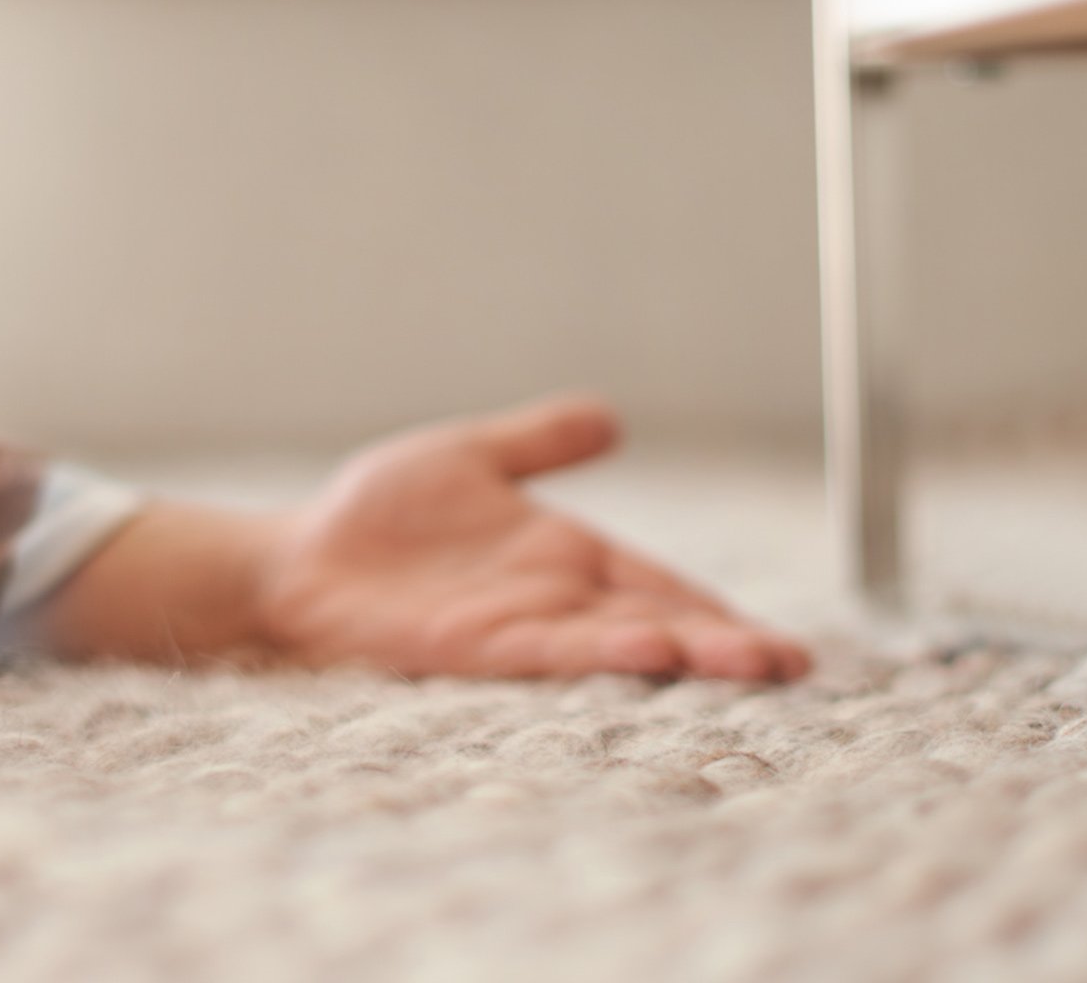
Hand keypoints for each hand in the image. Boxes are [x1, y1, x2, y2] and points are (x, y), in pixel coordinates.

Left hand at [52, 396, 809, 680]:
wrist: (292, 560)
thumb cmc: (374, 519)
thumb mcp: (473, 457)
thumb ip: (540, 442)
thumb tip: (608, 419)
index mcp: (569, 562)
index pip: (664, 590)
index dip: (720, 613)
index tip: (780, 644)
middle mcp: (557, 602)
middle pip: (661, 624)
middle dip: (727, 645)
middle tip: (793, 668)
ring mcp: (521, 628)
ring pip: (623, 645)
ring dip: (689, 657)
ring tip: (753, 666)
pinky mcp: (476, 645)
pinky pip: (553, 650)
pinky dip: (606, 651)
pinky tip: (655, 652)